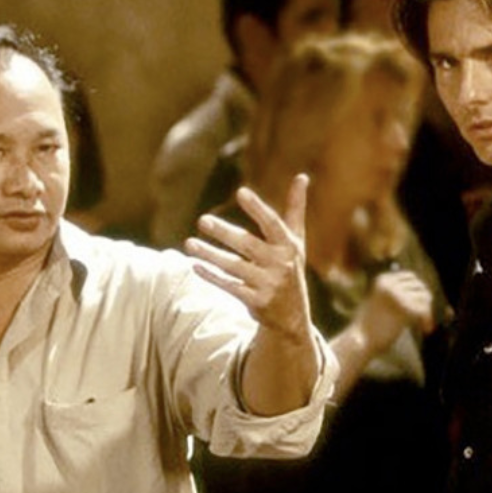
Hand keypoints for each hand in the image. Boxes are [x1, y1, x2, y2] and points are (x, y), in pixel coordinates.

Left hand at [184, 174, 311, 343]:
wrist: (293, 316)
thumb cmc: (291, 268)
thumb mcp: (297, 240)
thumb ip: (296, 209)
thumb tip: (302, 176)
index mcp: (289, 246)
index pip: (273, 224)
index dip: (257, 208)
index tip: (241, 192)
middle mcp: (280, 264)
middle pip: (248, 245)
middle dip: (224, 233)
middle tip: (202, 220)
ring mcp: (268, 285)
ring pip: (234, 267)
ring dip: (210, 255)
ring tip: (189, 244)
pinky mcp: (256, 302)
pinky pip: (230, 287)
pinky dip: (212, 276)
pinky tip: (195, 265)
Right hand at [356, 270, 434, 355]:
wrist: (360, 341)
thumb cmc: (370, 324)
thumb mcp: (380, 300)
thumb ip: (396, 292)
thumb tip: (421, 286)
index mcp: (383, 280)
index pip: (411, 277)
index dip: (418, 291)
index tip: (419, 306)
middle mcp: (390, 285)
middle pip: (420, 286)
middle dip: (425, 301)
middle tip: (423, 319)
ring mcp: (397, 296)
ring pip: (425, 297)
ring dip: (427, 311)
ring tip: (424, 325)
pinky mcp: (404, 311)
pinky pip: (425, 310)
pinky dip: (427, 319)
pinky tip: (425, 328)